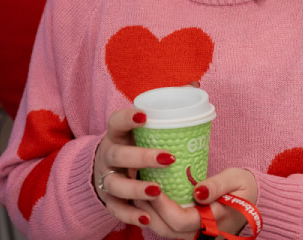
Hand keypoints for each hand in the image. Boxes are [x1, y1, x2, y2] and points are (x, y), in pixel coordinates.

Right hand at [93, 108, 177, 227]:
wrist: (109, 167)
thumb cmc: (136, 141)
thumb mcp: (145, 124)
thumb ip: (168, 106)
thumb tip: (194, 85)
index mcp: (117, 133)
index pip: (116, 121)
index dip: (127, 118)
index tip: (144, 116)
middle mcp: (109, 155)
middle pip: (119, 156)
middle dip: (141, 157)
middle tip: (167, 158)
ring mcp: (107, 178)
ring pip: (116, 184)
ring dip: (136, 189)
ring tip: (157, 191)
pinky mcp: (109, 199)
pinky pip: (117, 210)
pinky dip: (130, 215)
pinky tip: (147, 218)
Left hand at [137, 167, 257, 238]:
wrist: (256, 199)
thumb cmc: (245, 186)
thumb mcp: (235, 179)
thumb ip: (216, 185)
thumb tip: (197, 192)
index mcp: (215, 221)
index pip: (180, 221)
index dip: (162, 206)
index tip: (153, 186)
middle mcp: (203, 233)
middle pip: (167, 230)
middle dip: (149, 210)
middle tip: (138, 187)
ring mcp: (197, 234)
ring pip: (165, 232)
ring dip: (149, 214)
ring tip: (139, 192)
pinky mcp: (192, 230)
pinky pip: (170, 228)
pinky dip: (157, 215)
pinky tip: (150, 199)